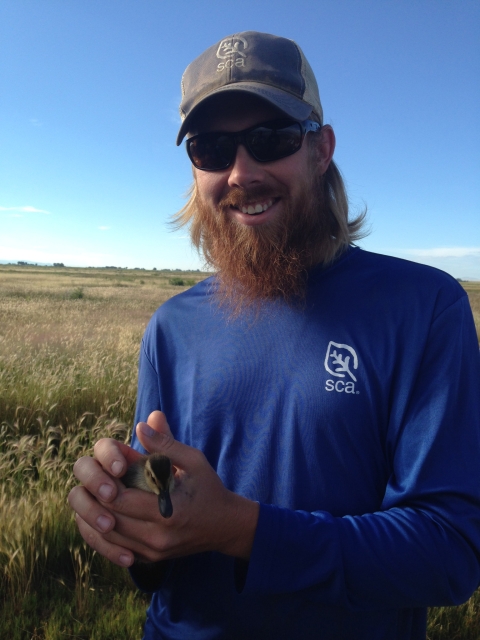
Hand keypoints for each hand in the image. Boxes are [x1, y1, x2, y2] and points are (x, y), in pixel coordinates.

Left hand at [68, 411, 258, 566]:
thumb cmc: (208, 487)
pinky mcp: (150, 559)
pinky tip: (97, 516)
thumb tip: (141, 425)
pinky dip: (101, 534)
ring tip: (92, 494)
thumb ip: (165, 444)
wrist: (225, 525)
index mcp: (168, 510)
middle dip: (94, 499)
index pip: (119, 500)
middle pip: (108, 520)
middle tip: (92, 480)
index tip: (104, 468)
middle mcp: (158, 537)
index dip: (103, 483)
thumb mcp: (193, 460)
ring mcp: (153, 552)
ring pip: (107, 538)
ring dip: (94, 516)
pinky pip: (115, 550)